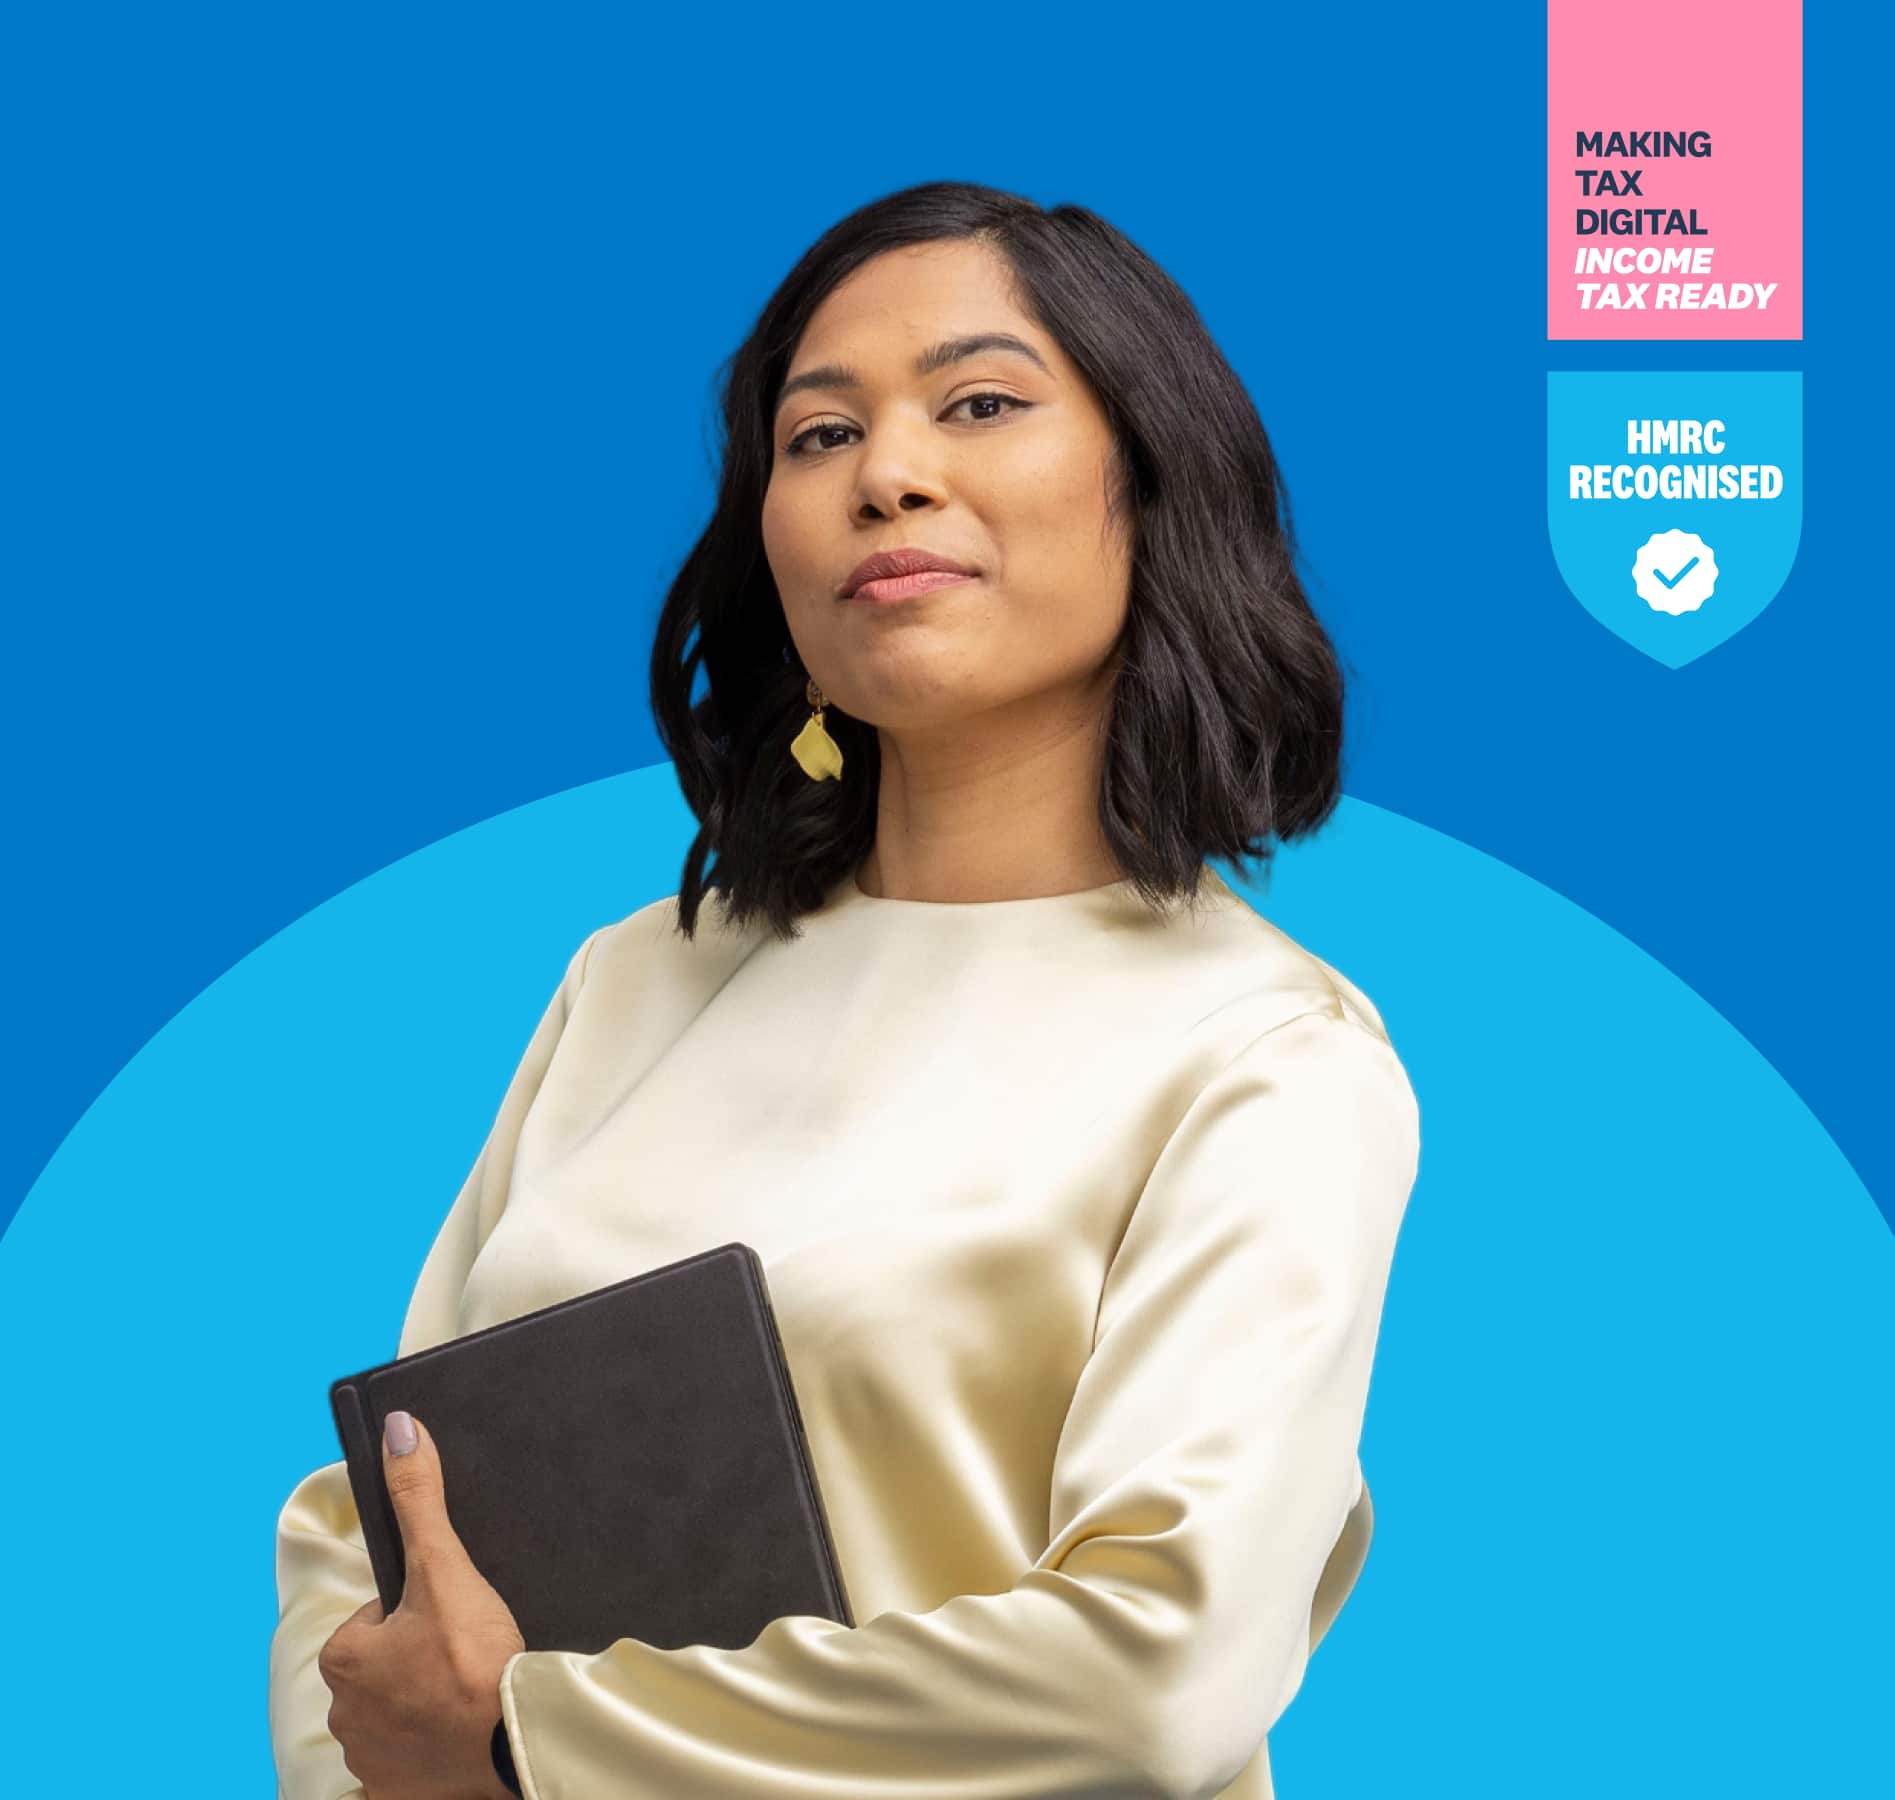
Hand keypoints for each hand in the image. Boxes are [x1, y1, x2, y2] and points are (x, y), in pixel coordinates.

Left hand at [318, 1411, 526, 1799]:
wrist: (513, 1741)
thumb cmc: (475, 1656)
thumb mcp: (446, 1567)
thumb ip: (419, 1498)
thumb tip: (398, 1428)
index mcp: (343, 1658)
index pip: (375, 1617)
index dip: (416, 1611)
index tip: (452, 1621)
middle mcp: (341, 1714)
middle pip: (383, 1664)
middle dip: (417, 1658)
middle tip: (466, 1654)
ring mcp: (368, 1760)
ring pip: (394, 1712)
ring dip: (424, 1702)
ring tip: (470, 1692)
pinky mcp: (395, 1792)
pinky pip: (405, 1761)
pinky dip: (429, 1750)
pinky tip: (461, 1735)